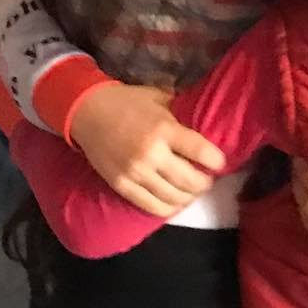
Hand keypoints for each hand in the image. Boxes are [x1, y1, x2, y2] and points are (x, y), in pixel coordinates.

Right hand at [68, 83, 225, 218]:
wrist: (88, 113)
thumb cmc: (128, 102)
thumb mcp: (159, 99)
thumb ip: (181, 113)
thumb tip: (206, 125)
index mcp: (164, 129)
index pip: (201, 152)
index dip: (216, 161)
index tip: (220, 162)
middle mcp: (152, 154)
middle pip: (191, 181)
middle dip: (204, 183)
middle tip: (207, 178)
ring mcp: (136, 174)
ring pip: (174, 198)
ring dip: (189, 197)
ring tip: (191, 190)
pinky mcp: (123, 187)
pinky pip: (153, 207)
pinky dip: (169, 208)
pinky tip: (175, 201)